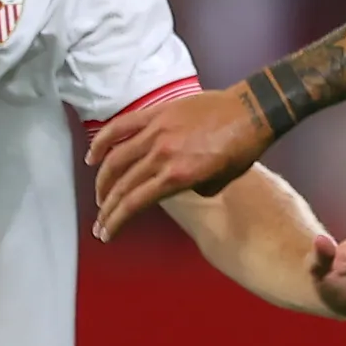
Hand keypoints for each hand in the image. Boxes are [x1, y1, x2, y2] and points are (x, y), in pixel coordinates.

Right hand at [89, 88, 273, 242]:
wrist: (252, 111)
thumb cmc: (241, 149)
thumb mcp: (218, 182)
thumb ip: (189, 189)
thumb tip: (170, 188)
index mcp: (178, 177)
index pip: (135, 203)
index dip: (116, 222)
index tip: (107, 234)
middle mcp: (162, 156)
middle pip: (122, 186)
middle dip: (106, 209)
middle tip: (99, 223)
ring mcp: (157, 132)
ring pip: (116, 159)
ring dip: (103, 181)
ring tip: (99, 197)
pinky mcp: (157, 113)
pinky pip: (122, 126)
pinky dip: (103, 141)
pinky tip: (93, 156)